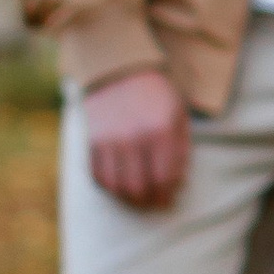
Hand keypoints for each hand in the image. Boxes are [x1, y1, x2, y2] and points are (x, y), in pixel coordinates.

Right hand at [83, 66, 190, 209]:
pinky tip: (120, 186)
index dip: (168, 195)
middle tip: (155, 203)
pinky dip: (110, 187)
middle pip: (140, 187)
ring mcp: (110, 140)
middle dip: (150, 201)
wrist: (119, 70)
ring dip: (129, 198)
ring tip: (138, 198)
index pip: (165, 178)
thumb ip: (181, 149)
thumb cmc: (156, 94)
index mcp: (161, 130)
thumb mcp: (179, 114)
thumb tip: (178, 184)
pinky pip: (98, 177)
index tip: (169, 200)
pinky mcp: (92, 141)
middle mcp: (133, 137)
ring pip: (118, 187)